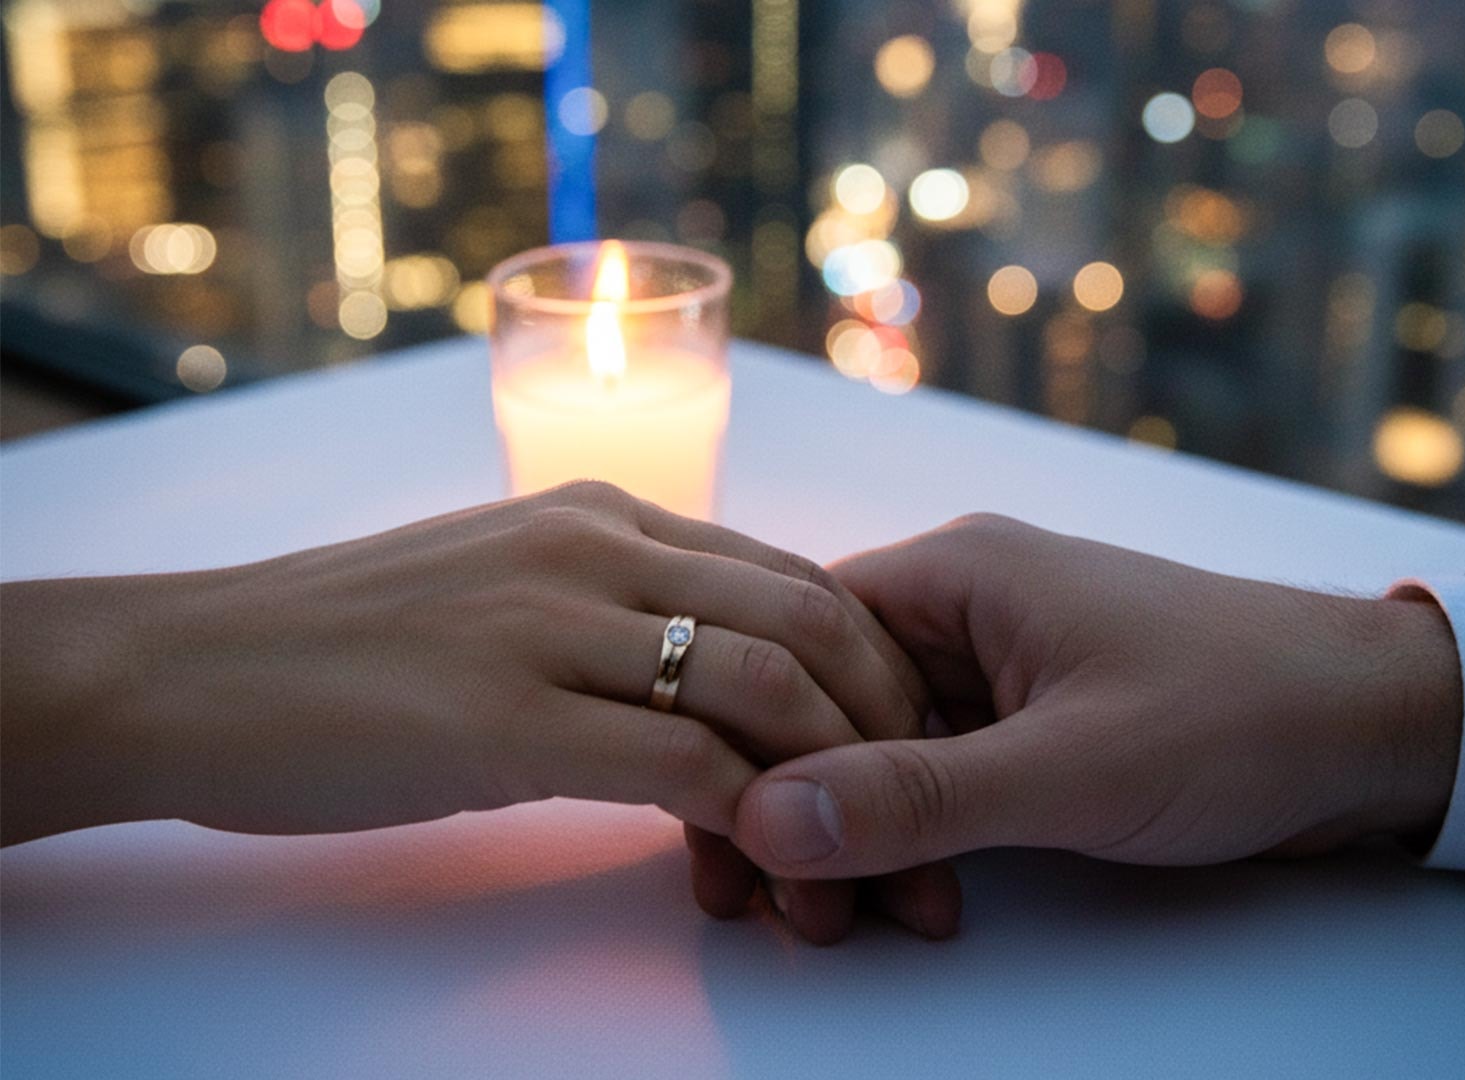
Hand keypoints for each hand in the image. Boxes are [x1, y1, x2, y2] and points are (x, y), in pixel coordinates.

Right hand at [2, 482, 930, 857]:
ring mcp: (553, 622)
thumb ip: (607, 607)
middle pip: (811, 615)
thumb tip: (706, 666)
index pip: (795, 572)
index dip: (876, 660)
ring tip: (878, 864)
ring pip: (762, 680)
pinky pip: (676, 757)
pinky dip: (752, 814)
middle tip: (937, 809)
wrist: (191, 665)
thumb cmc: (348, 644)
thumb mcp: (500, 589)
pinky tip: (778, 865)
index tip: (915, 742)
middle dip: (896, 718)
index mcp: (607, 514)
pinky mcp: (505, 715)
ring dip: (842, 779)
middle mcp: (598, 546)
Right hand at [728, 514, 1462, 885]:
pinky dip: (913, 831)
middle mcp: (967, 607)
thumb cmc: (1243, 712)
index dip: (748, 739)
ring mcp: (1000, 663)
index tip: (723, 836)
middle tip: (769, 901)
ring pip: (877, 744)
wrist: (1380, 727)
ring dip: (852, 829)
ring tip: (830, 917)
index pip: (798, 640)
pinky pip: (936, 769)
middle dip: (793, 802)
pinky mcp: (1033, 716)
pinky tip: (905, 896)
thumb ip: (918, 795)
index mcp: (959, 574)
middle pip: (826, 700)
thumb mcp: (1071, 766)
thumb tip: (769, 816)